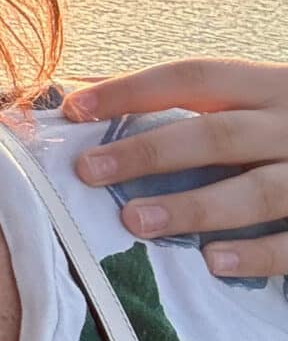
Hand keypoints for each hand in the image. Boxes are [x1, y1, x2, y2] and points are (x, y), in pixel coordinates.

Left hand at [62, 60, 287, 279]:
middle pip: (218, 133)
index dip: (133, 89)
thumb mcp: (266, 102)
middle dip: (149, 152)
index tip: (74, 107)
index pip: (195, 78)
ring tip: (135, 220)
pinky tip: (214, 262)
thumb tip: (95, 99)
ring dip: (194, 206)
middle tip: (89, 171)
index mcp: (273, 86)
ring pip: (257, 189)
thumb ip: (203, 106)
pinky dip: (257, 253)